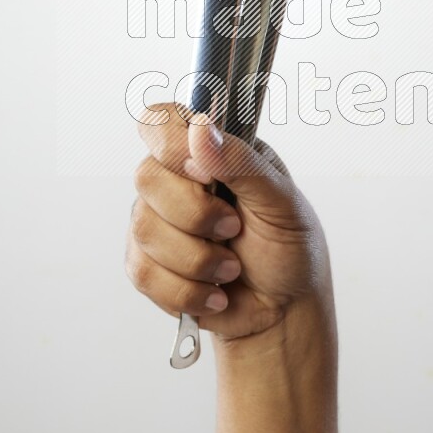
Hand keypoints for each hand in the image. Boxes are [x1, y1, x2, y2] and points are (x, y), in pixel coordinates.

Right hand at [126, 104, 330, 343]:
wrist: (284, 311)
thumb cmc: (289, 247)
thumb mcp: (281, 201)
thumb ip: (241, 162)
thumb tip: (200, 127)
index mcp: (210, 150)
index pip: (162, 121)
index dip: (170, 143)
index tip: (203, 173)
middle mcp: (177, 180)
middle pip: (147, 176)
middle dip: (196, 214)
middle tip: (234, 229)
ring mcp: (157, 221)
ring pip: (144, 228)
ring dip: (198, 259)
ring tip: (232, 268)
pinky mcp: (148, 263)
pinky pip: (142, 271)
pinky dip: (187, 290)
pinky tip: (214, 292)